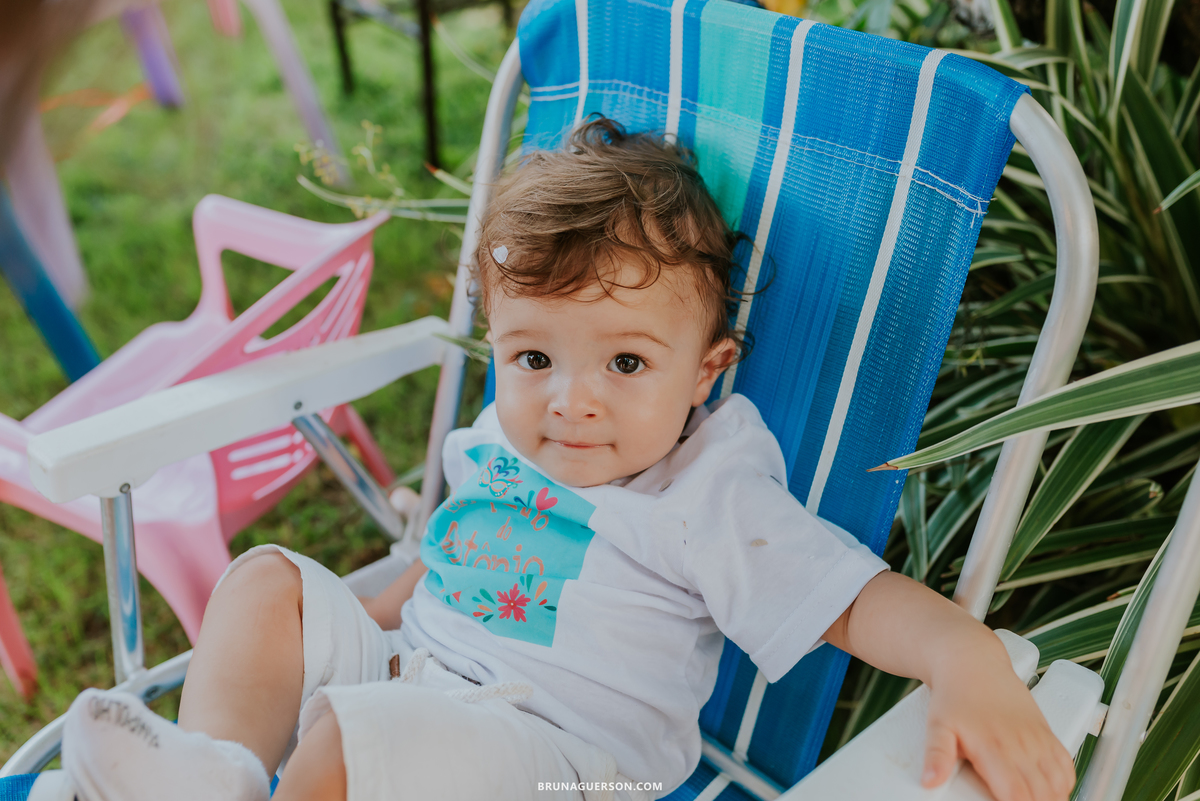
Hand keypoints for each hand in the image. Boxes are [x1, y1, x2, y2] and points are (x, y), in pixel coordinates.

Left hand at [922, 651, 1075, 800]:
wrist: (972, 662)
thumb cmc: (954, 695)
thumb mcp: (936, 725)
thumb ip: (936, 755)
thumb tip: (930, 781)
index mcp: (993, 748)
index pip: (1016, 795)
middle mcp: (1020, 745)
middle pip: (1041, 794)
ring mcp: (1037, 738)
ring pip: (1058, 782)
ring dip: (1053, 798)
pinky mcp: (1046, 732)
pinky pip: (1066, 764)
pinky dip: (1065, 783)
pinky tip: (1054, 792)